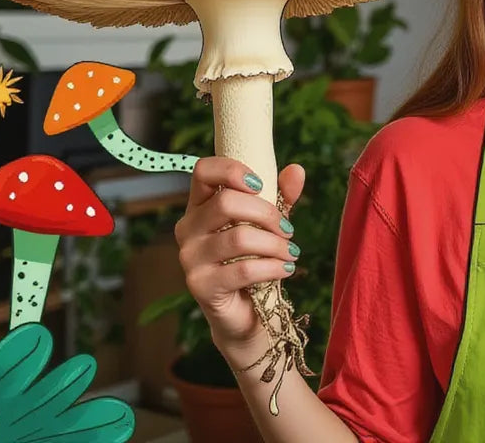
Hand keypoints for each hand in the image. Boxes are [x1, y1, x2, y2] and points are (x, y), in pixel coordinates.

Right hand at [174, 157, 304, 364]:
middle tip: (288, 230)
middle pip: (226, 203)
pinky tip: (286, 270)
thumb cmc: (255, 261)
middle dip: (267, 214)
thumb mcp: (270, 224)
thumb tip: (297, 170)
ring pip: (239, 237)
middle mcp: (187, 229)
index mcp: (200, 206)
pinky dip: (272, 268)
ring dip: (275, 244)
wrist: (248, 314)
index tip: (261, 184)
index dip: (232, 170)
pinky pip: (243, 270)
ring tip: (291, 253)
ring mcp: (189, 259)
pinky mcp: (201, 286)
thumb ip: (281, 196)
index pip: (203, 171)